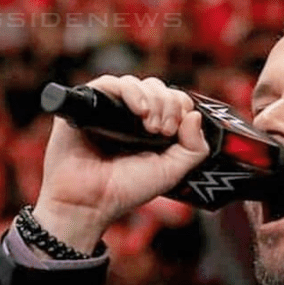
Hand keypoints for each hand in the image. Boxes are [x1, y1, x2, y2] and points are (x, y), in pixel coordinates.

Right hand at [33, 75, 209, 252]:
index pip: (174, 100)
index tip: (176, 130)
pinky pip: (111, 83)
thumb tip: (195, 115)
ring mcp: (110, 108)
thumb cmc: (126, 189)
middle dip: (168, 106)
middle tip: (163, 131)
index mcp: (152, 127)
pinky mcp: (88, 103)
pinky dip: (131, 92)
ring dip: (153, 100)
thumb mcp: (172, 171)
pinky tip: (139, 111)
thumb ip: (194, 148)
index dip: (181, 108)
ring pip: (138, 84)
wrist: (89, 201)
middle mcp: (131, 115)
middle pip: (158, 88)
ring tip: (151, 127)